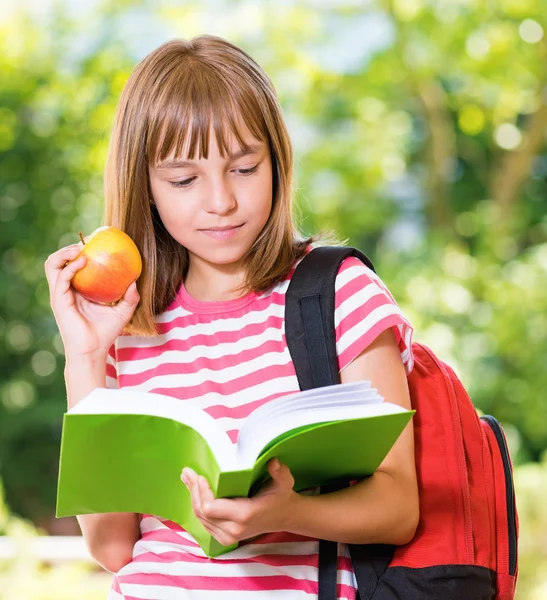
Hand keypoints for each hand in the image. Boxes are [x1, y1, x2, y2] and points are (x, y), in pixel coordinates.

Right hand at [44, 242, 140, 357]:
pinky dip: (70, 266)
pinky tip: (83, 261)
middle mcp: (66, 289)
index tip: (97, 242)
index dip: (80, 251)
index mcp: (78, 290)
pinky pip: (61, 277)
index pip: (73, 264)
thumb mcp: (123, 312)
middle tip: (88, 242)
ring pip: (52, 264)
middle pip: (58, 260)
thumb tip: (136, 282)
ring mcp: (60, 294)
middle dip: (70, 247)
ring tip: (80, 248)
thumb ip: (130, 297)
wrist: (93, 351)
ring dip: (65, 252)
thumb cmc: (105, 333)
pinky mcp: (59, 300)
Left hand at [181, 459, 296, 546]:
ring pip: (200, 518)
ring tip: (188, 478)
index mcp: (244, 515)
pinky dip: (197, 507)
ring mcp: (228, 537)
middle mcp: (233, 530)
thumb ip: (279, 472)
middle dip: (193, 491)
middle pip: (201, 512)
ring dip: (193, 497)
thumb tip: (273, 463)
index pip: (210, 507)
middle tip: (187, 472)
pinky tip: (195, 492)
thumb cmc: (281, 496)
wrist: (283, 516)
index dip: (201, 492)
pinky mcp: (224, 539)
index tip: (200, 476)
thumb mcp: (284, 481)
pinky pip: (204, 523)